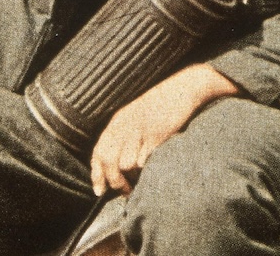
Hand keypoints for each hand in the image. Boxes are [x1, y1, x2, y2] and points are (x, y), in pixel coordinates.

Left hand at [90, 64, 239, 195]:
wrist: (183, 89)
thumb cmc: (161, 106)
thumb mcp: (134, 117)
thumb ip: (123, 135)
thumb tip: (117, 164)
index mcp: (117, 121)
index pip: (98, 152)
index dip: (97, 174)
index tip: (99, 190)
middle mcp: (124, 126)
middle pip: (109, 161)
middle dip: (114, 181)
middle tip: (124, 190)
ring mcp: (140, 130)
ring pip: (126, 164)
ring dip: (133, 176)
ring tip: (140, 177)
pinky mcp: (157, 135)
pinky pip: (145, 160)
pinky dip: (146, 167)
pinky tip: (151, 165)